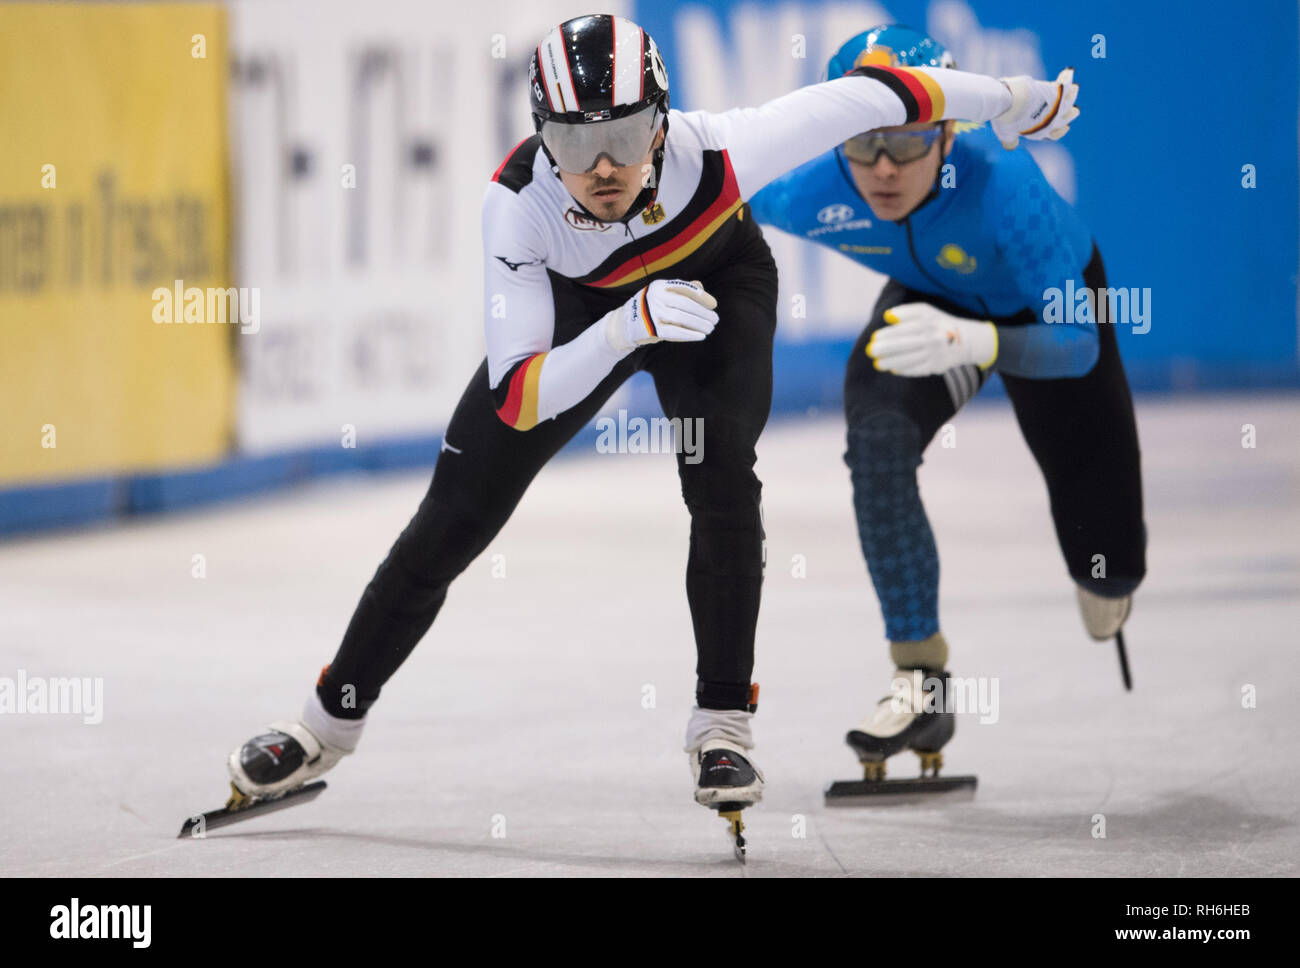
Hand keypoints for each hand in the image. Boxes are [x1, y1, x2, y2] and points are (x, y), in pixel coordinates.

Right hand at [604, 279, 718, 351]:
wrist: (625, 324)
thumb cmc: (651, 308)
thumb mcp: (664, 295)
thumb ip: (681, 290)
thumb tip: (701, 289)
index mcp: (660, 286)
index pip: (685, 288)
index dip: (702, 296)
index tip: (714, 305)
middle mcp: (655, 297)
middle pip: (685, 303)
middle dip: (703, 313)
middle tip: (715, 320)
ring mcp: (652, 313)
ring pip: (681, 317)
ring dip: (699, 324)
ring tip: (710, 328)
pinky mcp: (651, 329)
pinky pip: (674, 332)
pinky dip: (689, 334)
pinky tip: (700, 336)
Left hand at [866, 303, 997, 376]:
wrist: (964, 340)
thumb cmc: (937, 323)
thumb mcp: (925, 312)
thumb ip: (905, 312)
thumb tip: (887, 316)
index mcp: (929, 321)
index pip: (904, 329)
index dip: (887, 334)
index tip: (874, 338)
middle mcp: (933, 337)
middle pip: (904, 344)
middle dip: (885, 349)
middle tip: (870, 351)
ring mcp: (935, 353)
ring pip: (909, 359)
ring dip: (890, 363)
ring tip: (877, 364)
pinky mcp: (937, 367)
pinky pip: (916, 370)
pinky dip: (903, 370)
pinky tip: (892, 369)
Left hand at [992, 68, 1079, 148]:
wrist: (1010, 102)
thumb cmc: (1006, 117)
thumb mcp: (1006, 133)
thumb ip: (1010, 140)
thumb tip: (1010, 147)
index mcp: (1040, 133)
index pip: (1055, 135)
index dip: (1060, 132)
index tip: (1066, 128)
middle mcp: (1050, 122)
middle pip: (1066, 119)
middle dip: (1070, 114)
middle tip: (1075, 110)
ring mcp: (1055, 108)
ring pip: (1069, 101)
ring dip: (1072, 95)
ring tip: (1074, 88)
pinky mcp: (1055, 93)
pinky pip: (1066, 85)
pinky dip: (1067, 78)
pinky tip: (1068, 72)